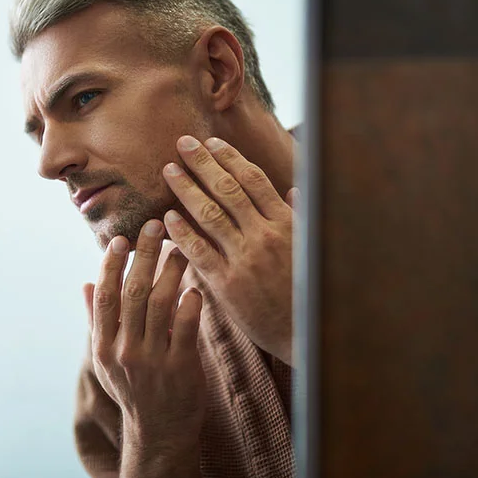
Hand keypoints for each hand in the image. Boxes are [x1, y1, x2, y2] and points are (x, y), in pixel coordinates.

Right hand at [84, 220, 206, 448]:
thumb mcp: (107, 359)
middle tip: (154, 226)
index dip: (111, 265)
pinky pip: (186, 329)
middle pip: (132, 293)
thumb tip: (85, 284)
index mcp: (103, 345)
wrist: (159, 433)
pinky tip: (196, 287)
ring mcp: (152, 361)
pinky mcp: (180, 369)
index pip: (105, 296)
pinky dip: (190, 305)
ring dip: (170, 272)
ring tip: (181, 248)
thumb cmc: (133, 390)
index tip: (120, 238)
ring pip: (160, 305)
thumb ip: (97, 321)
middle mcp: (124, 351)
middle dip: (143, 256)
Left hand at [162, 135, 296, 364]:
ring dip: (187, 189)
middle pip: (228, 190)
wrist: (303, 334)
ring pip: (210, 215)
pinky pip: (200, 251)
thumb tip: (295, 189)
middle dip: (203, 163)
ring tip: (169, 170)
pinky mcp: (228, 284)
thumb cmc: (306, 290)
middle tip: (182, 143)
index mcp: (286, 223)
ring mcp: (245, 259)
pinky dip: (183, 231)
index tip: (212, 143)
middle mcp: (265, 236)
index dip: (231, 158)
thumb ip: (299, 217)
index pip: (253, 180)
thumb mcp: (310, 248)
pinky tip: (168, 216)